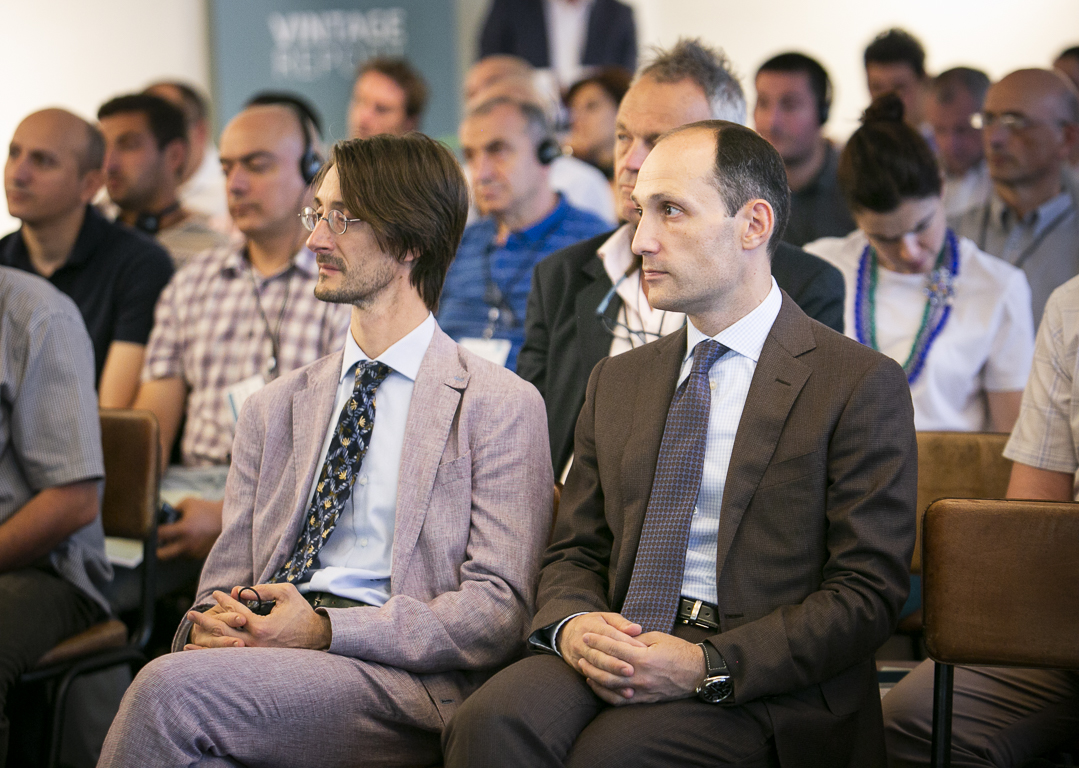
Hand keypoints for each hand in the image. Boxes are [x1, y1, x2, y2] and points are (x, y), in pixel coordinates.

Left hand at [157, 497, 222, 559]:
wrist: (227, 518)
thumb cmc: (207, 509)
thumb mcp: (188, 503)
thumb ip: (173, 510)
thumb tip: (161, 517)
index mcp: (184, 529)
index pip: (159, 535)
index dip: (152, 533)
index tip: (151, 531)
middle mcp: (188, 544)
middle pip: (162, 555)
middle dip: (157, 549)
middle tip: (159, 542)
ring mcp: (194, 551)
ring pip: (174, 554)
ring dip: (173, 547)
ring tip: (181, 535)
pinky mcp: (200, 555)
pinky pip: (186, 554)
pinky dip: (185, 548)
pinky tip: (191, 538)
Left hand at [185, 582, 331, 651]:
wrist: (316, 638)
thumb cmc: (301, 613)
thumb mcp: (286, 593)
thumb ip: (263, 590)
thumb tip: (240, 593)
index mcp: (262, 627)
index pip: (236, 611)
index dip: (225, 601)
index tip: (215, 594)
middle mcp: (255, 643)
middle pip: (224, 632)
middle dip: (205, 622)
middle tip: (191, 614)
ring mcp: (256, 655)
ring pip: (225, 651)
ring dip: (205, 647)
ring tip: (186, 643)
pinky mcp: (258, 662)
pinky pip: (233, 660)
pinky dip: (217, 659)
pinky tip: (205, 660)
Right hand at [558, 612, 644, 694]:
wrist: (565, 634)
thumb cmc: (593, 624)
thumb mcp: (605, 617)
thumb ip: (621, 623)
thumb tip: (637, 629)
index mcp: (591, 626)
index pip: (610, 635)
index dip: (626, 642)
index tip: (642, 649)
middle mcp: (583, 643)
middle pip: (600, 655)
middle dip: (616, 664)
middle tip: (632, 670)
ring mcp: (580, 657)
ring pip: (596, 669)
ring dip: (612, 678)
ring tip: (628, 686)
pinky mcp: (579, 669)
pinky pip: (593, 680)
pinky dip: (607, 688)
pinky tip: (620, 693)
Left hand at [577, 630, 704, 705]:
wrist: (698, 673)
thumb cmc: (679, 652)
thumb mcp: (658, 638)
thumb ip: (637, 640)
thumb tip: (621, 639)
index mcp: (643, 657)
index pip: (614, 648)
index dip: (598, 641)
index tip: (587, 635)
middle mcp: (640, 676)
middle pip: (607, 668)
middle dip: (591, 659)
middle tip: (580, 651)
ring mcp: (642, 690)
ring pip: (610, 686)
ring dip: (594, 676)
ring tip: (583, 667)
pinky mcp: (645, 700)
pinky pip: (620, 701)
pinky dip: (605, 694)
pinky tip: (597, 686)